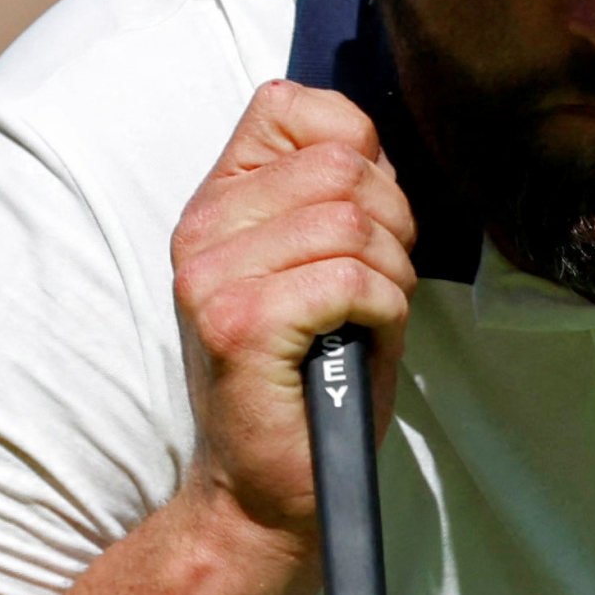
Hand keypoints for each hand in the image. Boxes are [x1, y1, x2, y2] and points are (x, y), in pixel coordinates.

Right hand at [167, 81, 419, 552]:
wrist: (265, 490)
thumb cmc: (310, 382)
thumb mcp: (318, 269)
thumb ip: (335, 199)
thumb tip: (374, 146)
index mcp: (216, 205)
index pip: (287, 104)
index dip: (354, 145)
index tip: (364, 214)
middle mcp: (201, 230)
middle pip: (341, 164)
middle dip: (393, 221)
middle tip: (381, 283)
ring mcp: (213, 277)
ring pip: (354, 223)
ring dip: (392, 275)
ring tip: (368, 320)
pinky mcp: (241, 324)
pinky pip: (352, 279)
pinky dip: (383, 311)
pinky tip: (362, 343)